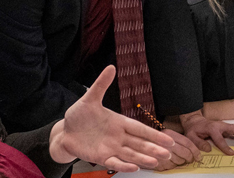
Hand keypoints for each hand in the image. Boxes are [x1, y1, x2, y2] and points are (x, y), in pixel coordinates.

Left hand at [48, 65, 176, 171]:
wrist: (64, 132)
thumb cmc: (78, 116)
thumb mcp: (89, 99)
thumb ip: (101, 85)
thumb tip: (111, 67)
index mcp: (119, 122)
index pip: (140, 129)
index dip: (154, 134)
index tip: (169, 139)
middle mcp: (118, 137)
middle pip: (139, 143)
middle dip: (154, 148)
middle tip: (168, 154)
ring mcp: (111, 148)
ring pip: (130, 154)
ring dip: (143, 158)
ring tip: (157, 162)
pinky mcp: (101, 157)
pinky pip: (114, 162)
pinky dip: (124, 165)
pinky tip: (135, 167)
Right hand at [152, 129, 203, 170]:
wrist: (139, 145)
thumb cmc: (156, 142)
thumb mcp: (168, 137)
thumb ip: (179, 141)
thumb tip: (195, 151)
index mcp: (169, 134)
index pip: (188, 143)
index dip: (195, 151)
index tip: (198, 156)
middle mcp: (165, 142)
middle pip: (185, 153)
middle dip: (190, 158)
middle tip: (190, 160)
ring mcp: (160, 153)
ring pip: (179, 161)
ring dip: (181, 162)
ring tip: (177, 160)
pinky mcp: (157, 163)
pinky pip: (171, 167)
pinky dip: (172, 166)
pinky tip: (169, 162)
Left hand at [180, 113, 233, 155]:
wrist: (195, 121)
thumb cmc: (193, 129)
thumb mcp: (191, 136)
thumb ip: (198, 143)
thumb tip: (208, 149)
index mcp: (211, 128)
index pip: (220, 138)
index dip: (226, 147)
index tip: (231, 153)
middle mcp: (220, 125)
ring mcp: (224, 125)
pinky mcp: (226, 127)